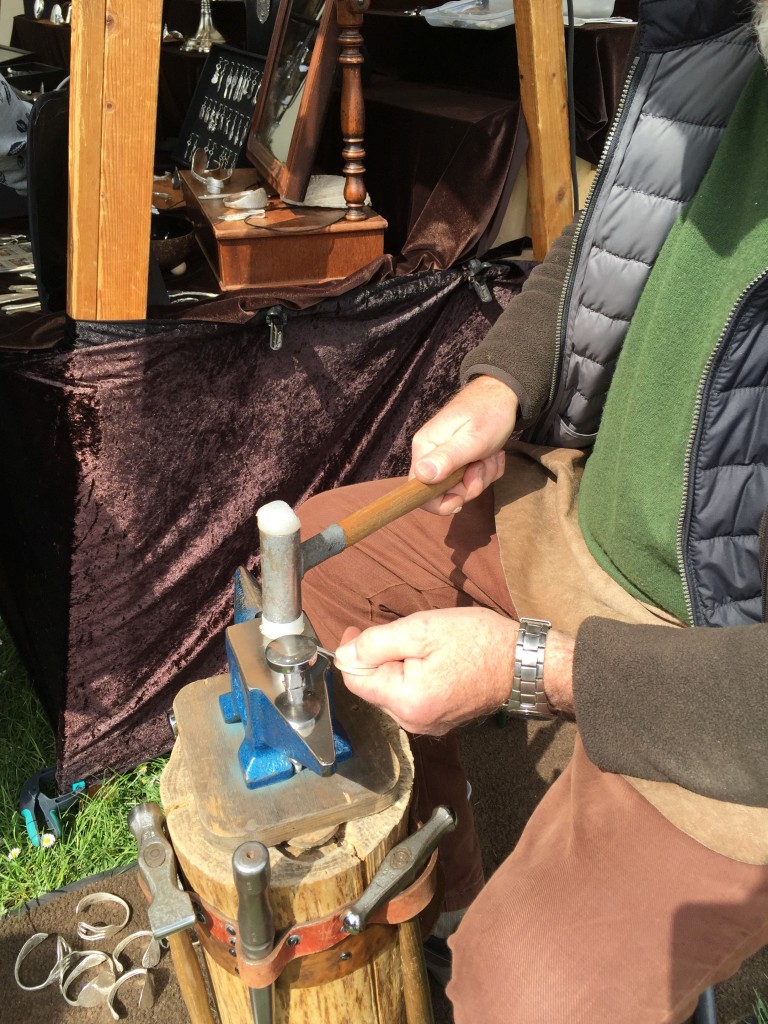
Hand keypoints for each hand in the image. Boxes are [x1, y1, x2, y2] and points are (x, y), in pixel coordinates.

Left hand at [335, 609, 575, 733]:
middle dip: (377, 658)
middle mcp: (414, 722)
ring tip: (421, 644)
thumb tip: (343, 653)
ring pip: (392, 692)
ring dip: (395, 666)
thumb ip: (377, 643)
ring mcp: (429, 725)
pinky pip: (411, 698)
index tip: (358, 628)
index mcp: (407, 702)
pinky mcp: (441, 721)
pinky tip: (432, 659)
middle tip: (400, 630)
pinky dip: (412, 677)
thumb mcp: (422, 630)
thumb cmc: (477, 641)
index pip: (356, 681)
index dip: (352, 652)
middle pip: (373, 688)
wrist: (524, 663)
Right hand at [410, 376, 518, 513]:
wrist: (503, 394)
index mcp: (426, 449)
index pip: (418, 491)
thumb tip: (422, 475)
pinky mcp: (458, 458)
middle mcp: (430, 454)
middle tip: (482, 466)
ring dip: (482, 476)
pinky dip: (486, 471)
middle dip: (469, 486)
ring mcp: (444, 457)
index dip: (439, 502)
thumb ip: (448, 458)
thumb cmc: (489, 414)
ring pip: (460, 487)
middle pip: (443, 492)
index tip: (461, 499)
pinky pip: (471, 478)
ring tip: (490, 455)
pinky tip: (492, 455)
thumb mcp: (472, 440)